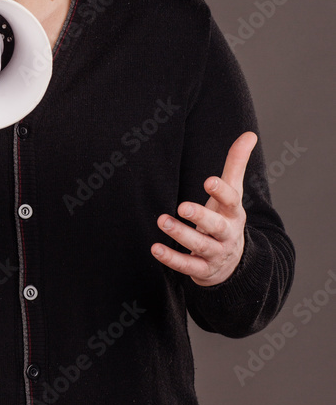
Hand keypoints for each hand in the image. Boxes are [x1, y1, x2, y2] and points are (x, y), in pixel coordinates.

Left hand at [151, 131, 257, 285]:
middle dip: (200, 217)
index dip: (221, 191)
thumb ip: (236, 164)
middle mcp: (227, 234)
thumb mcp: (232, 193)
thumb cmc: (226, 219)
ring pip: (200, 246)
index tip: (209, 181)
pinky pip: (187, 266)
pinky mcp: (202, 270)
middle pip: (216, 226)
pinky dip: (172, 259)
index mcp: (234, 213)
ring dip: (181, 235)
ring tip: (162, 221)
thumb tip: (249, 134)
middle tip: (182, 206)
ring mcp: (216, 253)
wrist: (233, 263)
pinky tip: (155, 249)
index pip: (232, 201)